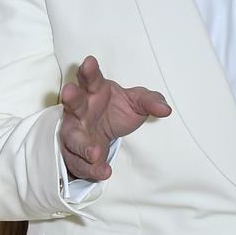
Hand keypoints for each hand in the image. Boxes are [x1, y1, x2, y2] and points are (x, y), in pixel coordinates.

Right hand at [59, 56, 170, 181]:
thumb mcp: (137, 103)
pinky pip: (78, 161)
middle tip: (69, 91)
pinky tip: (103, 172)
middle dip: (71, 97)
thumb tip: (166, 110)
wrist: (103, 134)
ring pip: (72, 136)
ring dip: (82, 144)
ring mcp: (74, 131)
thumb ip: (151, 102)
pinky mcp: (74, 153)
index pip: (91, 78)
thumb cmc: (117, 109)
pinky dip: (90, 168)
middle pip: (73, 102)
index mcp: (95, 91)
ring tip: (95, 153)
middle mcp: (80, 109)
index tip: (89, 61)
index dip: (89, 70)